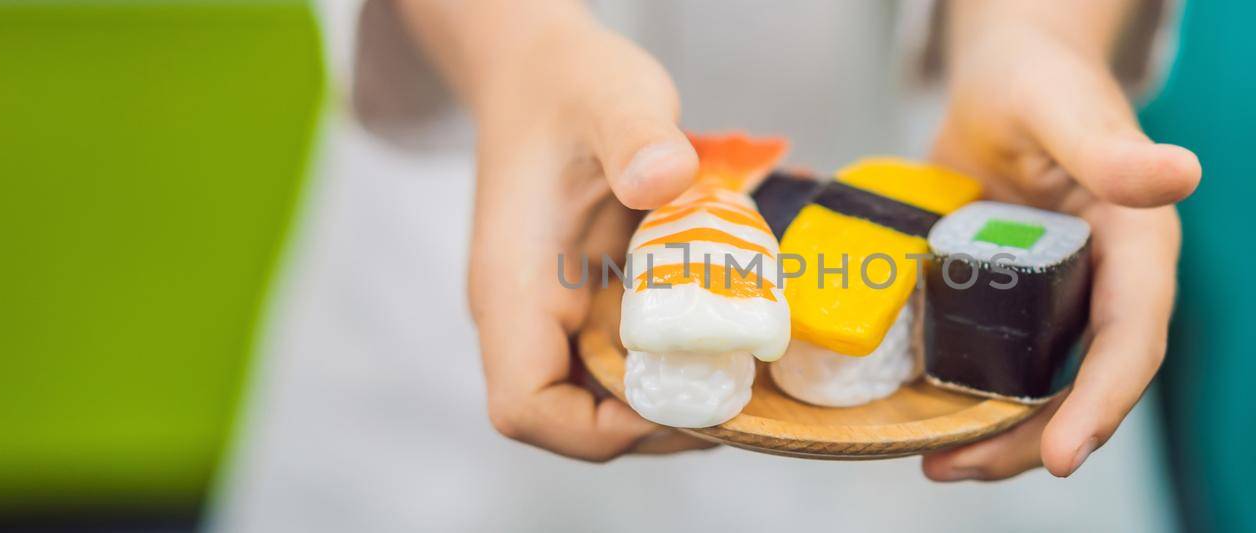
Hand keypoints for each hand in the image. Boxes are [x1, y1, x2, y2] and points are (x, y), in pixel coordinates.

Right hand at [402, 2, 713, 459]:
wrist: (543, 71)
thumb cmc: (569, 85)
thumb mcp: (611, 96)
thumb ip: (636, 135)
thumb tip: (664, 176)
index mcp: (512, 286)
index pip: (525, 406)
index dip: (595, 427)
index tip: (671, 397)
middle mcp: (526, 316)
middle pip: (573, 420)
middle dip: (656, 423)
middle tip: (737, 395)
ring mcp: (556, 315)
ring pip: (603, 397)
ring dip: (672, 398)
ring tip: (743, 375)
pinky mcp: (587, 305)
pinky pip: (626, 359)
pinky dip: (674, 363)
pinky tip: (727, 338)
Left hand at [921, 0, 1199, 479]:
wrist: (1003, 76)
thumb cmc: (1040, 78)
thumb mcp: (1065, 110)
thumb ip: (1112, 150)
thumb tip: (1182, 173)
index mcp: (1140, 247)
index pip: (1133, 340)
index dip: (1102, 402)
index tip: (1063, 456)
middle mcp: (1107, 285)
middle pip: (1084, 385)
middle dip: (1032, 440)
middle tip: (960, 469)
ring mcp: (1060, 299)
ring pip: (1042, 387)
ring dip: (997, 435)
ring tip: (937, 464)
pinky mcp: (1014, 300)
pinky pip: (1001, 362)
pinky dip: (968, 397)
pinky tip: (923, 419)